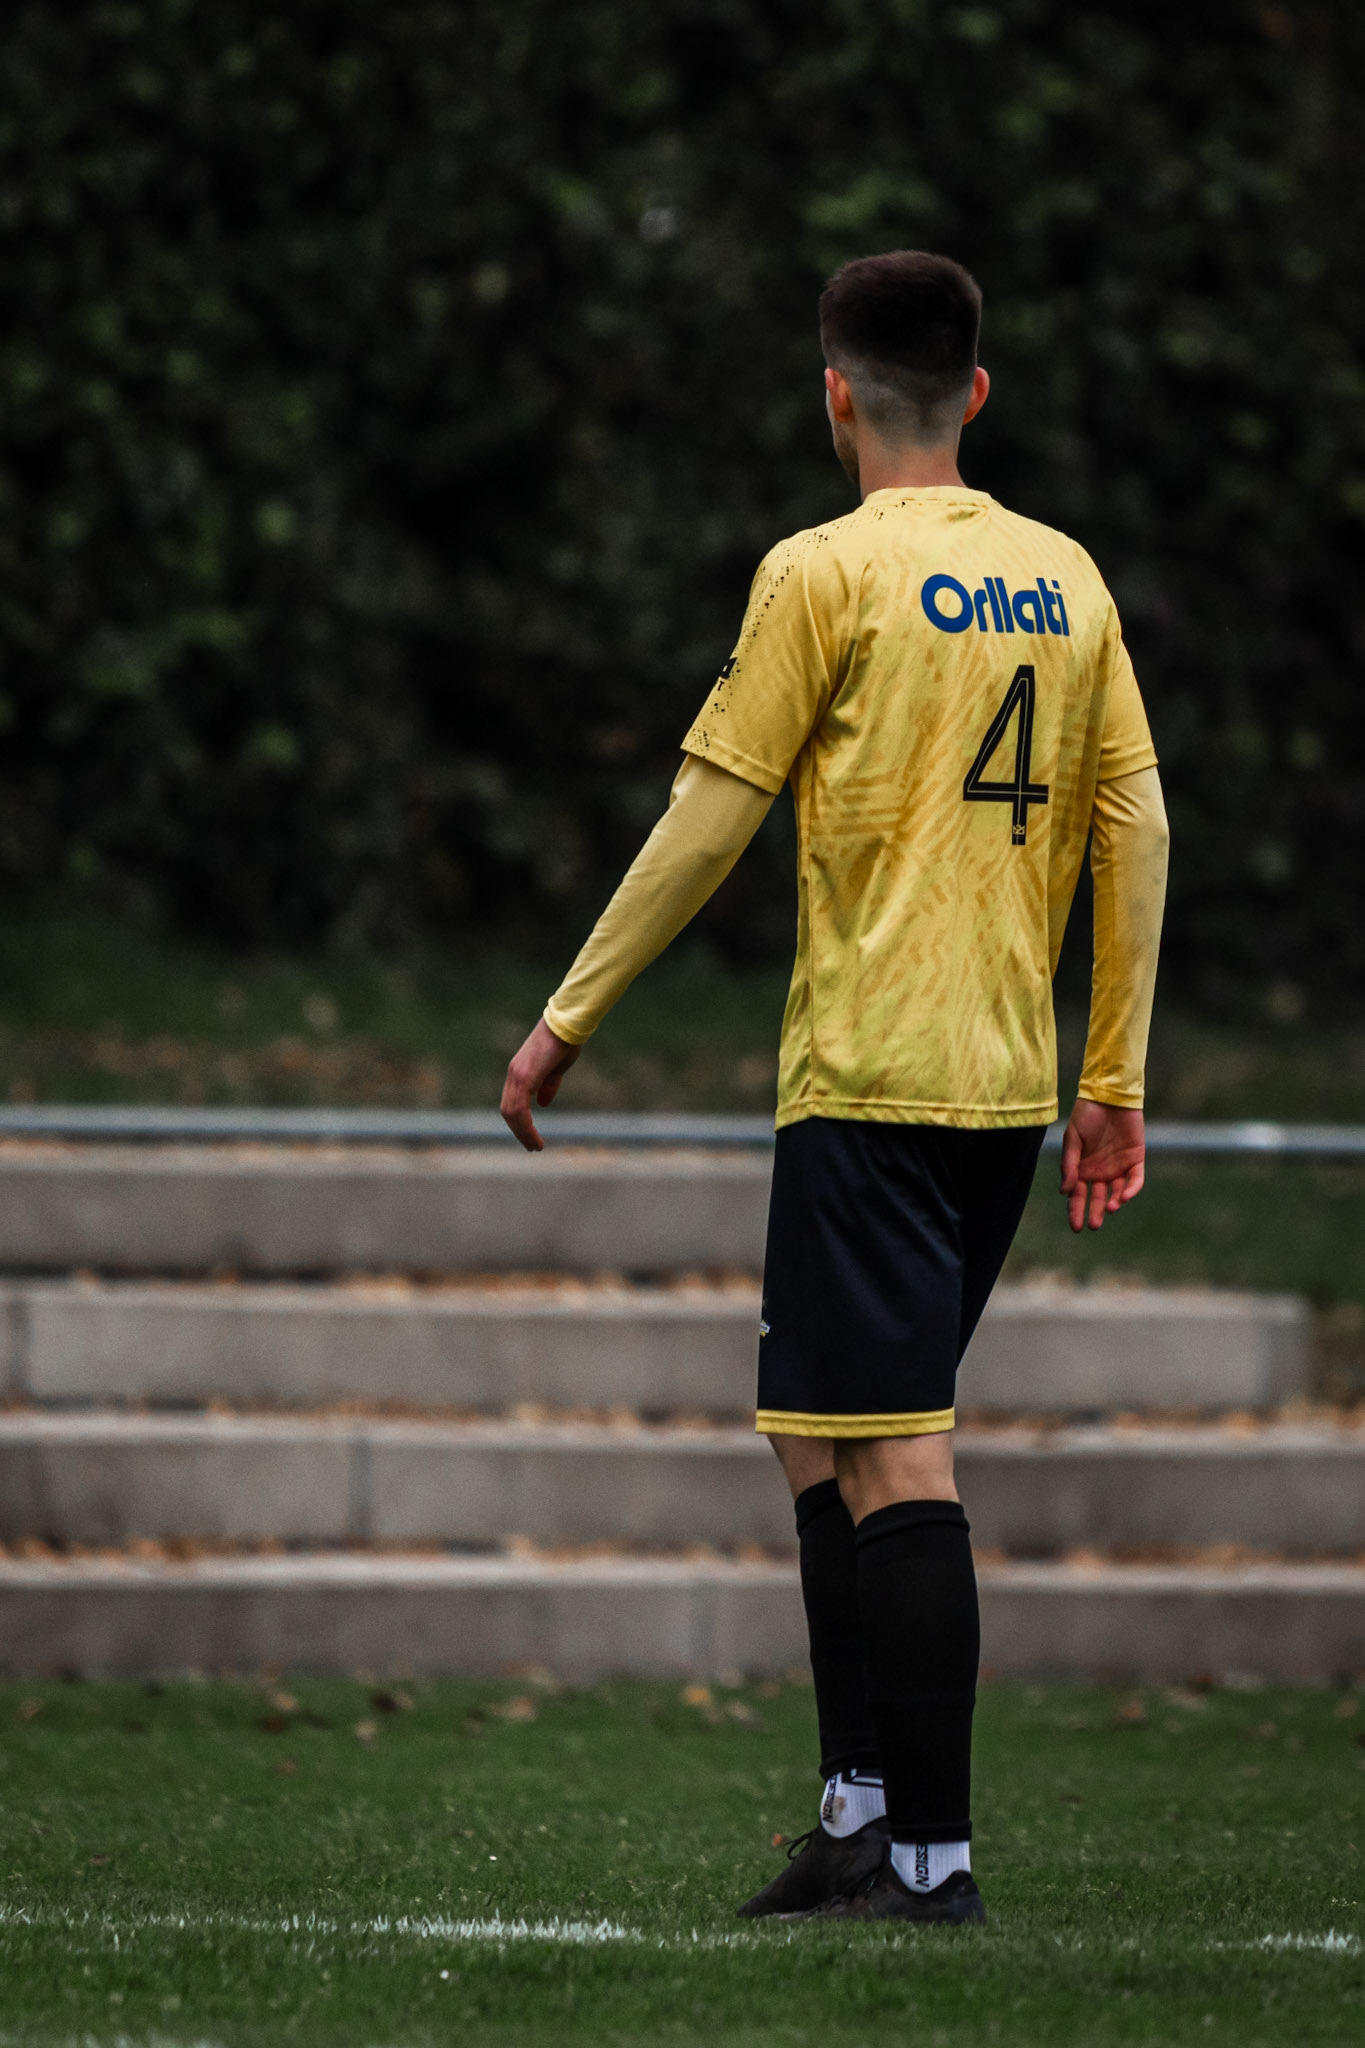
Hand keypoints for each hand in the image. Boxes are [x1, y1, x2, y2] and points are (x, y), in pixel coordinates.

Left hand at [500, 1018, 580, 1152]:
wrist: (568, 1024)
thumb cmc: (565, 1041)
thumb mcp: (556, 1069)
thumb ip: (548, 1085)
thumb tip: (542, 1103)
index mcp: (520, 1072)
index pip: (512, 1103)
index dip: (519, 1122)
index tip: (531, 1136)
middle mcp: (514, 1074)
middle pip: (508, 1110)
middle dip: (519, 1131)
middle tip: (532, 1146)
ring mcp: (517, 1075)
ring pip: (512, 1113)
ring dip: (522, 1133)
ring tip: (535, 1146)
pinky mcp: (525, 1077)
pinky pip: (519, 1108)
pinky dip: (526, 1127)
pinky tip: (536, 1137)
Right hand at [1059, 1099, 1144, 1233]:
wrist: (1109, 1096)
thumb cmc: (1086, 1116)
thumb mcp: (1073, 1140)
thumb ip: (1069, 1165)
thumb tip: (1065, 1192)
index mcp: (1082, 1169)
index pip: (1078, 1195)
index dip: (1076, 1211)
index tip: (1076, 1227)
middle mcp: (1100, 1171)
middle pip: (1097, 1198)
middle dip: (1095, 1213)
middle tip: (1093, 1225)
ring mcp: (1118, 1167)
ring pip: (1117, 1192)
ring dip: (1113, 1203)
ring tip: (1109, 1208)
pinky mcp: (1135, 1160)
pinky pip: (1135, 1180)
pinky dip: (1131, 1190)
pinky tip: (1123, 1197)